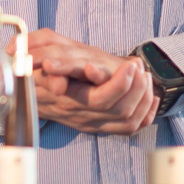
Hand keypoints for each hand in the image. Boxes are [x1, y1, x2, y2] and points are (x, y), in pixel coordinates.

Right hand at [26, 28, 156, 134]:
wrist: (33, 96)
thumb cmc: (38, 69)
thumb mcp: (37, 56)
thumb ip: (42, 60)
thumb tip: (57, 81)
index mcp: (68, 98)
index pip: (100, 100)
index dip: (118, 84)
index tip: (130, 65)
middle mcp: (82, 114)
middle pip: (119, 109)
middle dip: (136, 87)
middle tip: (139, 66)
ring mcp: (93, 123)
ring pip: (128, 119)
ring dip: (143, 96)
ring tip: (144, 75)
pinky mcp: (102, 127)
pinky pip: (131, 127)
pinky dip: (146, 112)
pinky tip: (151, 96)